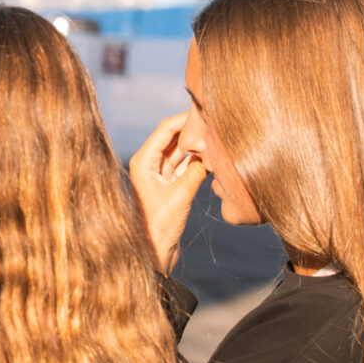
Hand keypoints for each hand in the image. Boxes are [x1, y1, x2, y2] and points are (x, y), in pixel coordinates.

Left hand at [128, 113, 208, 274]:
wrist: (153, 253)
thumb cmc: (159, 227)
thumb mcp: (180, 197)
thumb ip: (197, 172)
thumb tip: (215, 152)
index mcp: (144, 161)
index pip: (166, 129)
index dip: (185, 118)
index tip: (205, 110)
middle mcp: (149, 163)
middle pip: (174, 137)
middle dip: (194, 129)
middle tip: (217, 120)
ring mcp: (159, 173)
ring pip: (182, 151)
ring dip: (199, 145)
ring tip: (219, 135)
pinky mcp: (170, 184)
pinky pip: (187, 165)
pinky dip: (201, 160)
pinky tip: (217, 156)